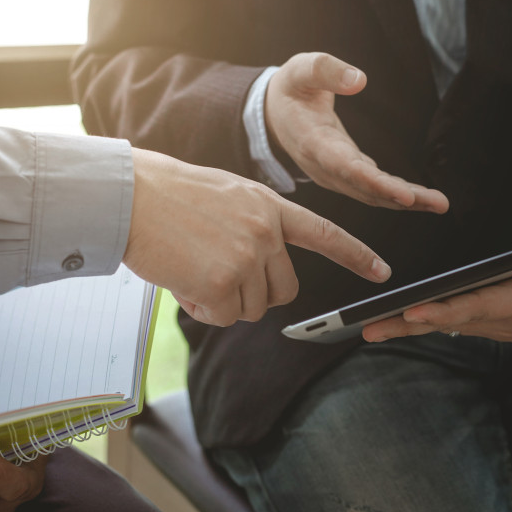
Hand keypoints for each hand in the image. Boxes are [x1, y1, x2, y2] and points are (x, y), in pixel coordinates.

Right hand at [125, 148, 391, 325]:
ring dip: (223, 301)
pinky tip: (183, 282)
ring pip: (251, 308)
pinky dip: (203, 309)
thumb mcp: (226, 198)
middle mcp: (266, 230)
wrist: (129, 195)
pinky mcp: (224, 281)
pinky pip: (223, 317)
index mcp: (269, 206)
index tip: (382, 271)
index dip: (355, 254)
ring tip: (192, 271)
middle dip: (255, 295)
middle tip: (220, 280)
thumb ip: (253, 228)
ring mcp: (248, 255)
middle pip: (284, 290)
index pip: (324, 232)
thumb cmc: (168, 197)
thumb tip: (257, 275)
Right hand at [266, 52, 448, 212]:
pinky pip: (372, 189)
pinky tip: (421, 198)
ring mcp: (334, 174)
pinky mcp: (345, 173)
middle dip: (402, 198)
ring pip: (372, 194)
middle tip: (439, 204)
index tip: (404, 195)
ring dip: (407, 201)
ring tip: (439, 204)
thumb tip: (359, 80)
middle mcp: (324, 167)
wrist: (273, 114)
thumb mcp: (300, 70)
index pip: (347, 167)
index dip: (375, 182)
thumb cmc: (291, 88)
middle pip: (366, 188)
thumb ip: (326, 70)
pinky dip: (397, 195)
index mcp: (313, 143)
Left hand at [363, 206, 511, 348]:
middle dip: (411, 322)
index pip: (484, 304)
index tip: (416, 308)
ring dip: (409, 326)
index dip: (449, 308)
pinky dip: (423, 323)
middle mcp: (508, 317)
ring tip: (367, 326)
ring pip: (447, 326)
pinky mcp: (492, 322)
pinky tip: (394, 321)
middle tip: (368, 326)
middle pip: (453, 320)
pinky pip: (453, 323)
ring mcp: (498, 324)